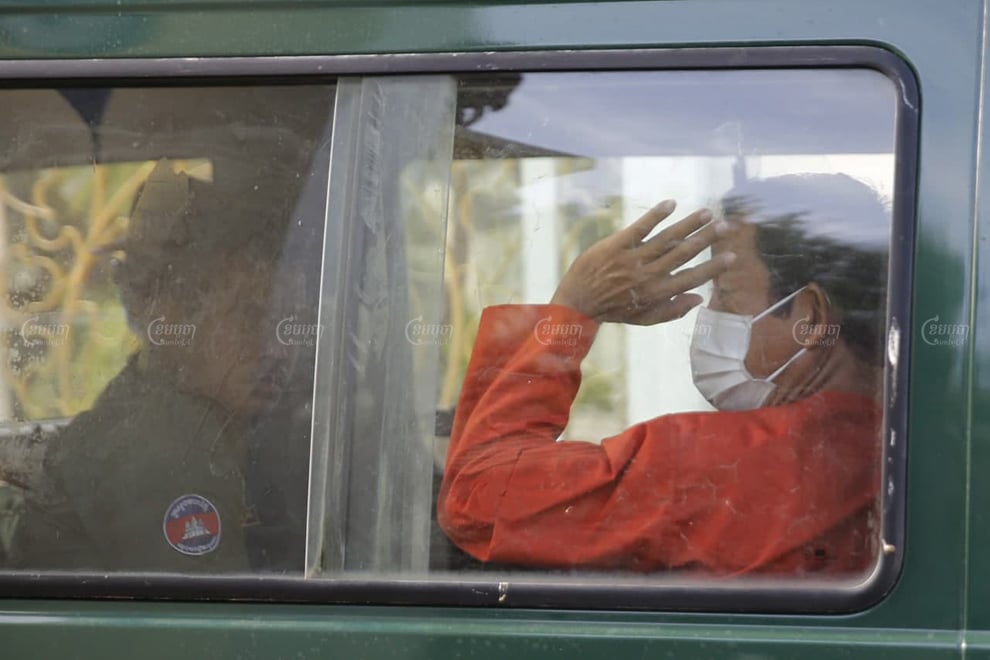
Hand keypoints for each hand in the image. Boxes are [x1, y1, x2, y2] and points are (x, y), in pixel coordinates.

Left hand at [550, 200, 734, 324]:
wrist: (578, 302)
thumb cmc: (614, 310)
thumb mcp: (644, 318)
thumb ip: (673, 310)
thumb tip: (699, 299)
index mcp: (657, 293)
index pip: (692, 277)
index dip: (713, 267)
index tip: (731, 256)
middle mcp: (648, 275)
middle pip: (683, 253)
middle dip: (706, 239)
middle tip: (724, 226)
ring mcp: (632, 258)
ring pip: (666, 238)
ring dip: (688, 224)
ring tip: (706, 213)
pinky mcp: (616, 245)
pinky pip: (640, 227)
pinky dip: (656, 215)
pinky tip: (671, 204)